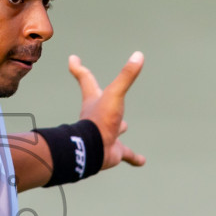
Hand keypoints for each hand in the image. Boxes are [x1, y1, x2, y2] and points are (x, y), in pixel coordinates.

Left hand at [69, 52, 146, 170]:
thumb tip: (138, 55)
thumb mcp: (115, 94)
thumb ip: (126, 76)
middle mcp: (98, 116)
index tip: (73, 58)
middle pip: (98, 103)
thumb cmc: (100, 121)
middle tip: (99, 93)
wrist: (93, 152)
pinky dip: (134, 157)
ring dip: (119, 128)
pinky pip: (127, 154)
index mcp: (95, 100)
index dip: (79, 68)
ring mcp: (106, 134)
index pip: (86, 79)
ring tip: (125, 126)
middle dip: (99, 98)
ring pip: (114, 129)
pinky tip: (142, 161)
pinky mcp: (114, 151)